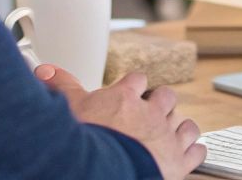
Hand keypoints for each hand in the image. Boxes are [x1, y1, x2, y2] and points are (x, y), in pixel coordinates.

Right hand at [37, 65, 205, 179]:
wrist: (103, 171)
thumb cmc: (87, 141)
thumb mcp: (69, 109)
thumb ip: (61, 87)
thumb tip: (44, 70)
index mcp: (127, 98)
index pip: (137, 80)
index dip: (134, 86)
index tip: (129, 92)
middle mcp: (152, 114)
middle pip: (167, 97)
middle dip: (161, 104)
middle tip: (149, 115)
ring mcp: (168, 138)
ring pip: (186, 123)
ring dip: (179, 127)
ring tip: (168, 135)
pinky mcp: (179, 162)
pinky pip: (197, 151)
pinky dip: (193, 152)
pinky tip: (184, 155)